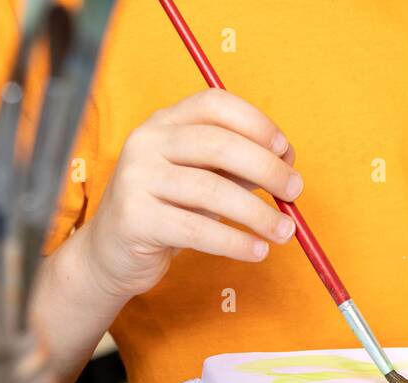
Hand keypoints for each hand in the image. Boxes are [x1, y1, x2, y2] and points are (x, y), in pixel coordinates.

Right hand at [79, 89, 302, 300]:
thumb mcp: (204, 179)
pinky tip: (257, 251)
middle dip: (266, 168)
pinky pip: (196, 229)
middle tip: (295, 192)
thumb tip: (287, 163)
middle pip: (218, 144)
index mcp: (165, 122)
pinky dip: (234, 242)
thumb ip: (239, 167)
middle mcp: (147, 142)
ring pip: (211, 189)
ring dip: (257, 213)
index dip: (256, 122)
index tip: (285, 150)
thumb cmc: (169, 211)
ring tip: (285, 231)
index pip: (215, 104)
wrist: (113, 253)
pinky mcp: (135, 218)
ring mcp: (137, 178)